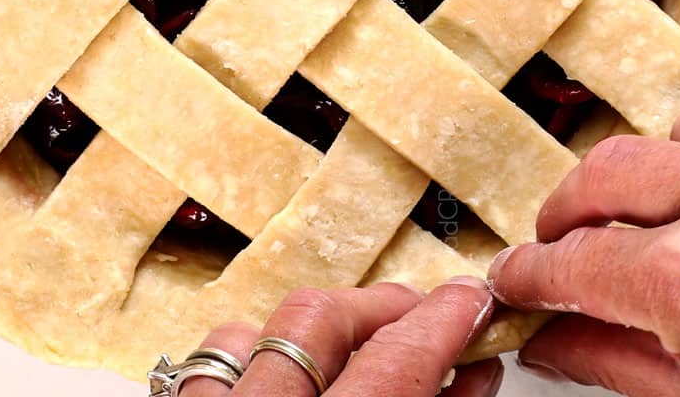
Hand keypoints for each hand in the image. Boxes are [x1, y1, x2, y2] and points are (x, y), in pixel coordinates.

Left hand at [180, 279, 501, 395]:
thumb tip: (466, 378)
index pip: (393, 364)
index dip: (442, 324)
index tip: (471, 302)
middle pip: (316, 320)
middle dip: (381, 308)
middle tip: (427, 316)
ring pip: (250, 332)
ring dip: (311, 328)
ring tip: (356, 344)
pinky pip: (208, 367)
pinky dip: (252, 357)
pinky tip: (283, 371)